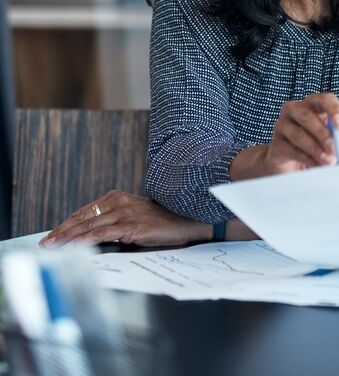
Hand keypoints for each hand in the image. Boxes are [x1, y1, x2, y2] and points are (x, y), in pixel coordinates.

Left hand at [40, 191, 210, 247]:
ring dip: (67, 238)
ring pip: (88, 226)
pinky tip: (74, 248)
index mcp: (119, 197)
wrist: (188, 221)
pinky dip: (84, 241)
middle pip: (83, 218)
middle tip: (45, 244)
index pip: (85, 211)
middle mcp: (120, 202)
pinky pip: (101, 234)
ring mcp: (125, 213)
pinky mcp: (131, 226)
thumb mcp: (136, 217)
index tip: (52, 235)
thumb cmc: (163, 221)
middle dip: (61, 232)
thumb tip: (92, 234)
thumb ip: (116, 221)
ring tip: (52, 247)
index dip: (66, 224)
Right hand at [232, 93, 338, 178]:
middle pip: (307, 116)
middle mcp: (294, 109)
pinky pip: (291, 149)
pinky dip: (306, 158)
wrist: (293, 165)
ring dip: (315, 149)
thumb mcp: (333, 138)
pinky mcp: (275, 144)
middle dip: (322, 133)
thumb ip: (338, 135)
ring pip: (298, 134)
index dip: (333, 110)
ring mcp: (281, 125)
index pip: (324, 99)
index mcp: (313, 103)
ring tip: (327, 161)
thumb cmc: (317, 145)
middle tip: (333, 149)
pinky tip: (315, 164)